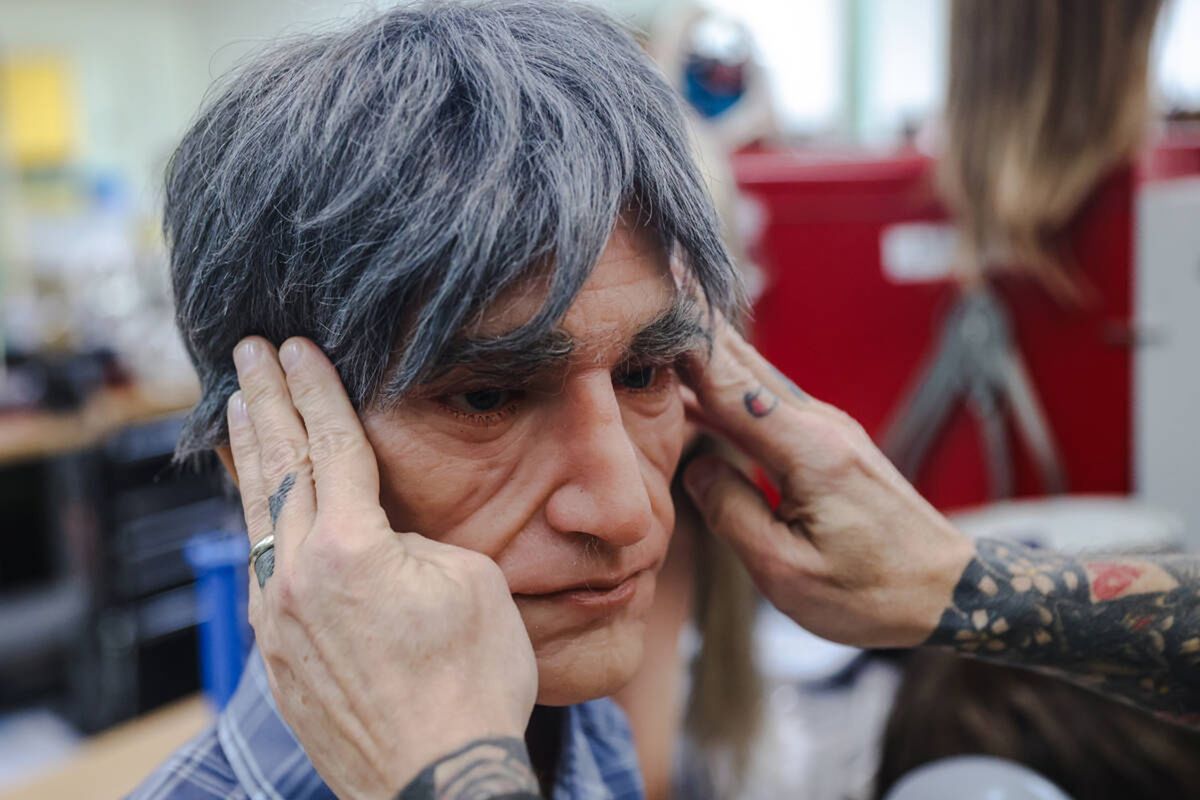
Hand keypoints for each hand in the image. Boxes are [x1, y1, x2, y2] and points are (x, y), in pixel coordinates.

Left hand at [228, 336, 537, 798]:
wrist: (437, 778)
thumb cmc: (473, 681)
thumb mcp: (470, 584)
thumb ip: (416, 543)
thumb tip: (386, 540)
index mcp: (352, 549)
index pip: (330, 445)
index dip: (317, 390)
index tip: (298, 347)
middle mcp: (299, 577)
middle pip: (278, 468)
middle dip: (265, 401)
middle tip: (248, 353)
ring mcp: (277, 619)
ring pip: (256, 517)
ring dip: (249, 455)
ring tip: (237, 409)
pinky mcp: (276, 655)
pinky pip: (258, 566)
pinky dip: (254, 521)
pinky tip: (255, 506)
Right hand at [680, 320, 973, 648]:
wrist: (948, 591)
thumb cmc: (870, 593)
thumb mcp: (786, 572)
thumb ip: (731, 514)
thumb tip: (695, 469)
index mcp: (808, 451)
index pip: (729, 385)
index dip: (685, 345)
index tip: (649, 304)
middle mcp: (819, 425)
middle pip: (740, 364)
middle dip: (692, 328)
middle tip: (647, 285)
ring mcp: (828, 429)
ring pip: (753, 379)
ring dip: (706, 355)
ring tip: (658, 328)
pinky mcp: (829, 443)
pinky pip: (767, 403)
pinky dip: (727, 388)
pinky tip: (696, 389)